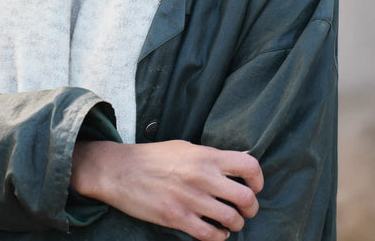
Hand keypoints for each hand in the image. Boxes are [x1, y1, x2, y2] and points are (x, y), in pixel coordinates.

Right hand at [71, 140, 263, 240]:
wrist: (121, 170)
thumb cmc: (153, 157)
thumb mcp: (184, 147)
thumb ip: (211, 156)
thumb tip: (240, 161)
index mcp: (205, 156)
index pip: (248, 165)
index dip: (258, 179)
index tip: (254, 186)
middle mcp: (202, 176)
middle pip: (246, 198)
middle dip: (250, 208)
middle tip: (244, 210)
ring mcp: (190, 198)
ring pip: (232, 219)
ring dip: (235, 224)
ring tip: (228, 221)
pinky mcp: (178, 218)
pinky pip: (211, 235)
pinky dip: (219, 237)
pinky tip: (215, 232)